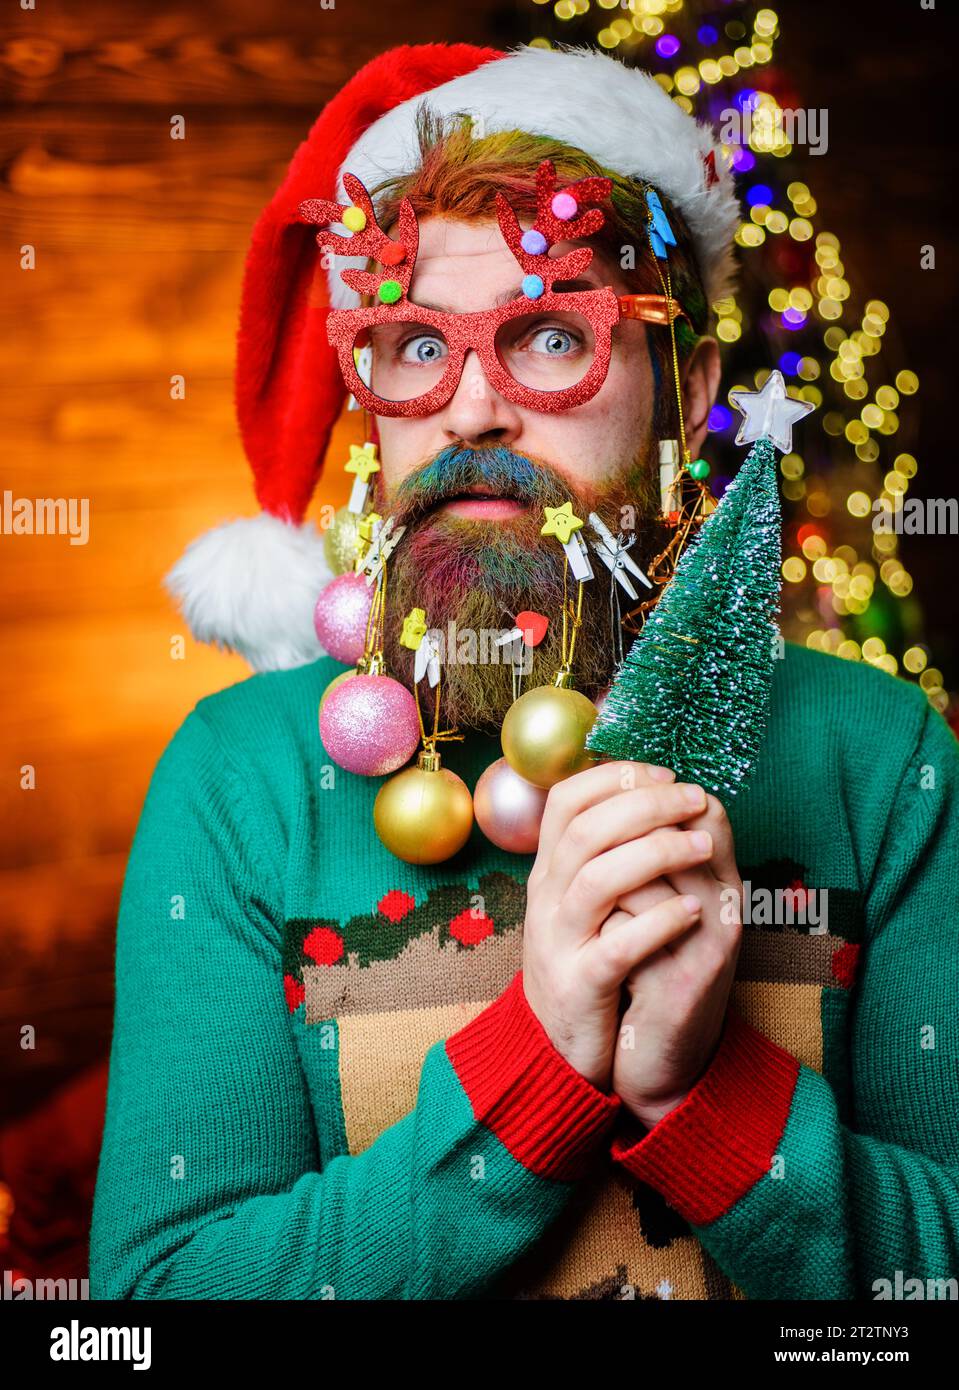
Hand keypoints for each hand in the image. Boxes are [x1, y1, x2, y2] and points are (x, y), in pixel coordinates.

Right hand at [521, 760, 713, 1091]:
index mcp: (549, 871)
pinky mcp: (580, 985)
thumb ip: (604, 854)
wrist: (559, 1047)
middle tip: (695, 798)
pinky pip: (617, 946)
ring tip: (704, 846)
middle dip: (647, 804)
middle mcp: (547, 898)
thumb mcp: (582, 903)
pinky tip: (693, 910)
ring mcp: (559, 941)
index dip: (614, 777)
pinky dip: (658, 922)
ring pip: (598, 879)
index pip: (566, 800)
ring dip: (657, 853)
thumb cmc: (586, 964)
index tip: (664, 773)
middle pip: (586, 829)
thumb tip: (650, 794)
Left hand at [604, 791, 742, 1127]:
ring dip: (606, 874)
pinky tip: (596, 935)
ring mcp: (704, 947)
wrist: (661, 1060)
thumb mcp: (667, 911)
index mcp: (725, 886)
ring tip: (594, 893)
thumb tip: (622, 794)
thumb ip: (658, 861)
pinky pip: (628, 927)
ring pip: (644, 874)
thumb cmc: (655, 973)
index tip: (620, 803)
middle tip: (593, 843)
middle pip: (676, 834)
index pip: (708, 810)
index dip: (657, 796)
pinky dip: (603, 921)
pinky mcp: (675, 983)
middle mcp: (725, 910)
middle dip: (624, 830)